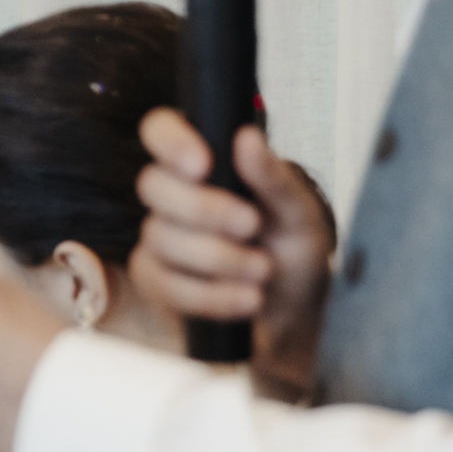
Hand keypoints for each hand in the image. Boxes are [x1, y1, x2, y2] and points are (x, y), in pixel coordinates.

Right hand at [130, 109, 332, 399]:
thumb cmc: (294, 258)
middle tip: (251, 225)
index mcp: (206, 166)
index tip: (202, 165)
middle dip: (205, 209)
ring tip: (262, 271)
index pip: (160, 131)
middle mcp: (174, 198)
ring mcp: (159, 240)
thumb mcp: (300, 216)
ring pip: (161, 238)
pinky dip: (212, 295)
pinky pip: (167, 285)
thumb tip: (247, 138)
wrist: (293, 320)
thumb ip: (274, 179)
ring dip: (219, 258)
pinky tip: (246, 299)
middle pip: (152, 185)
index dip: (170, 141)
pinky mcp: (155, 283)